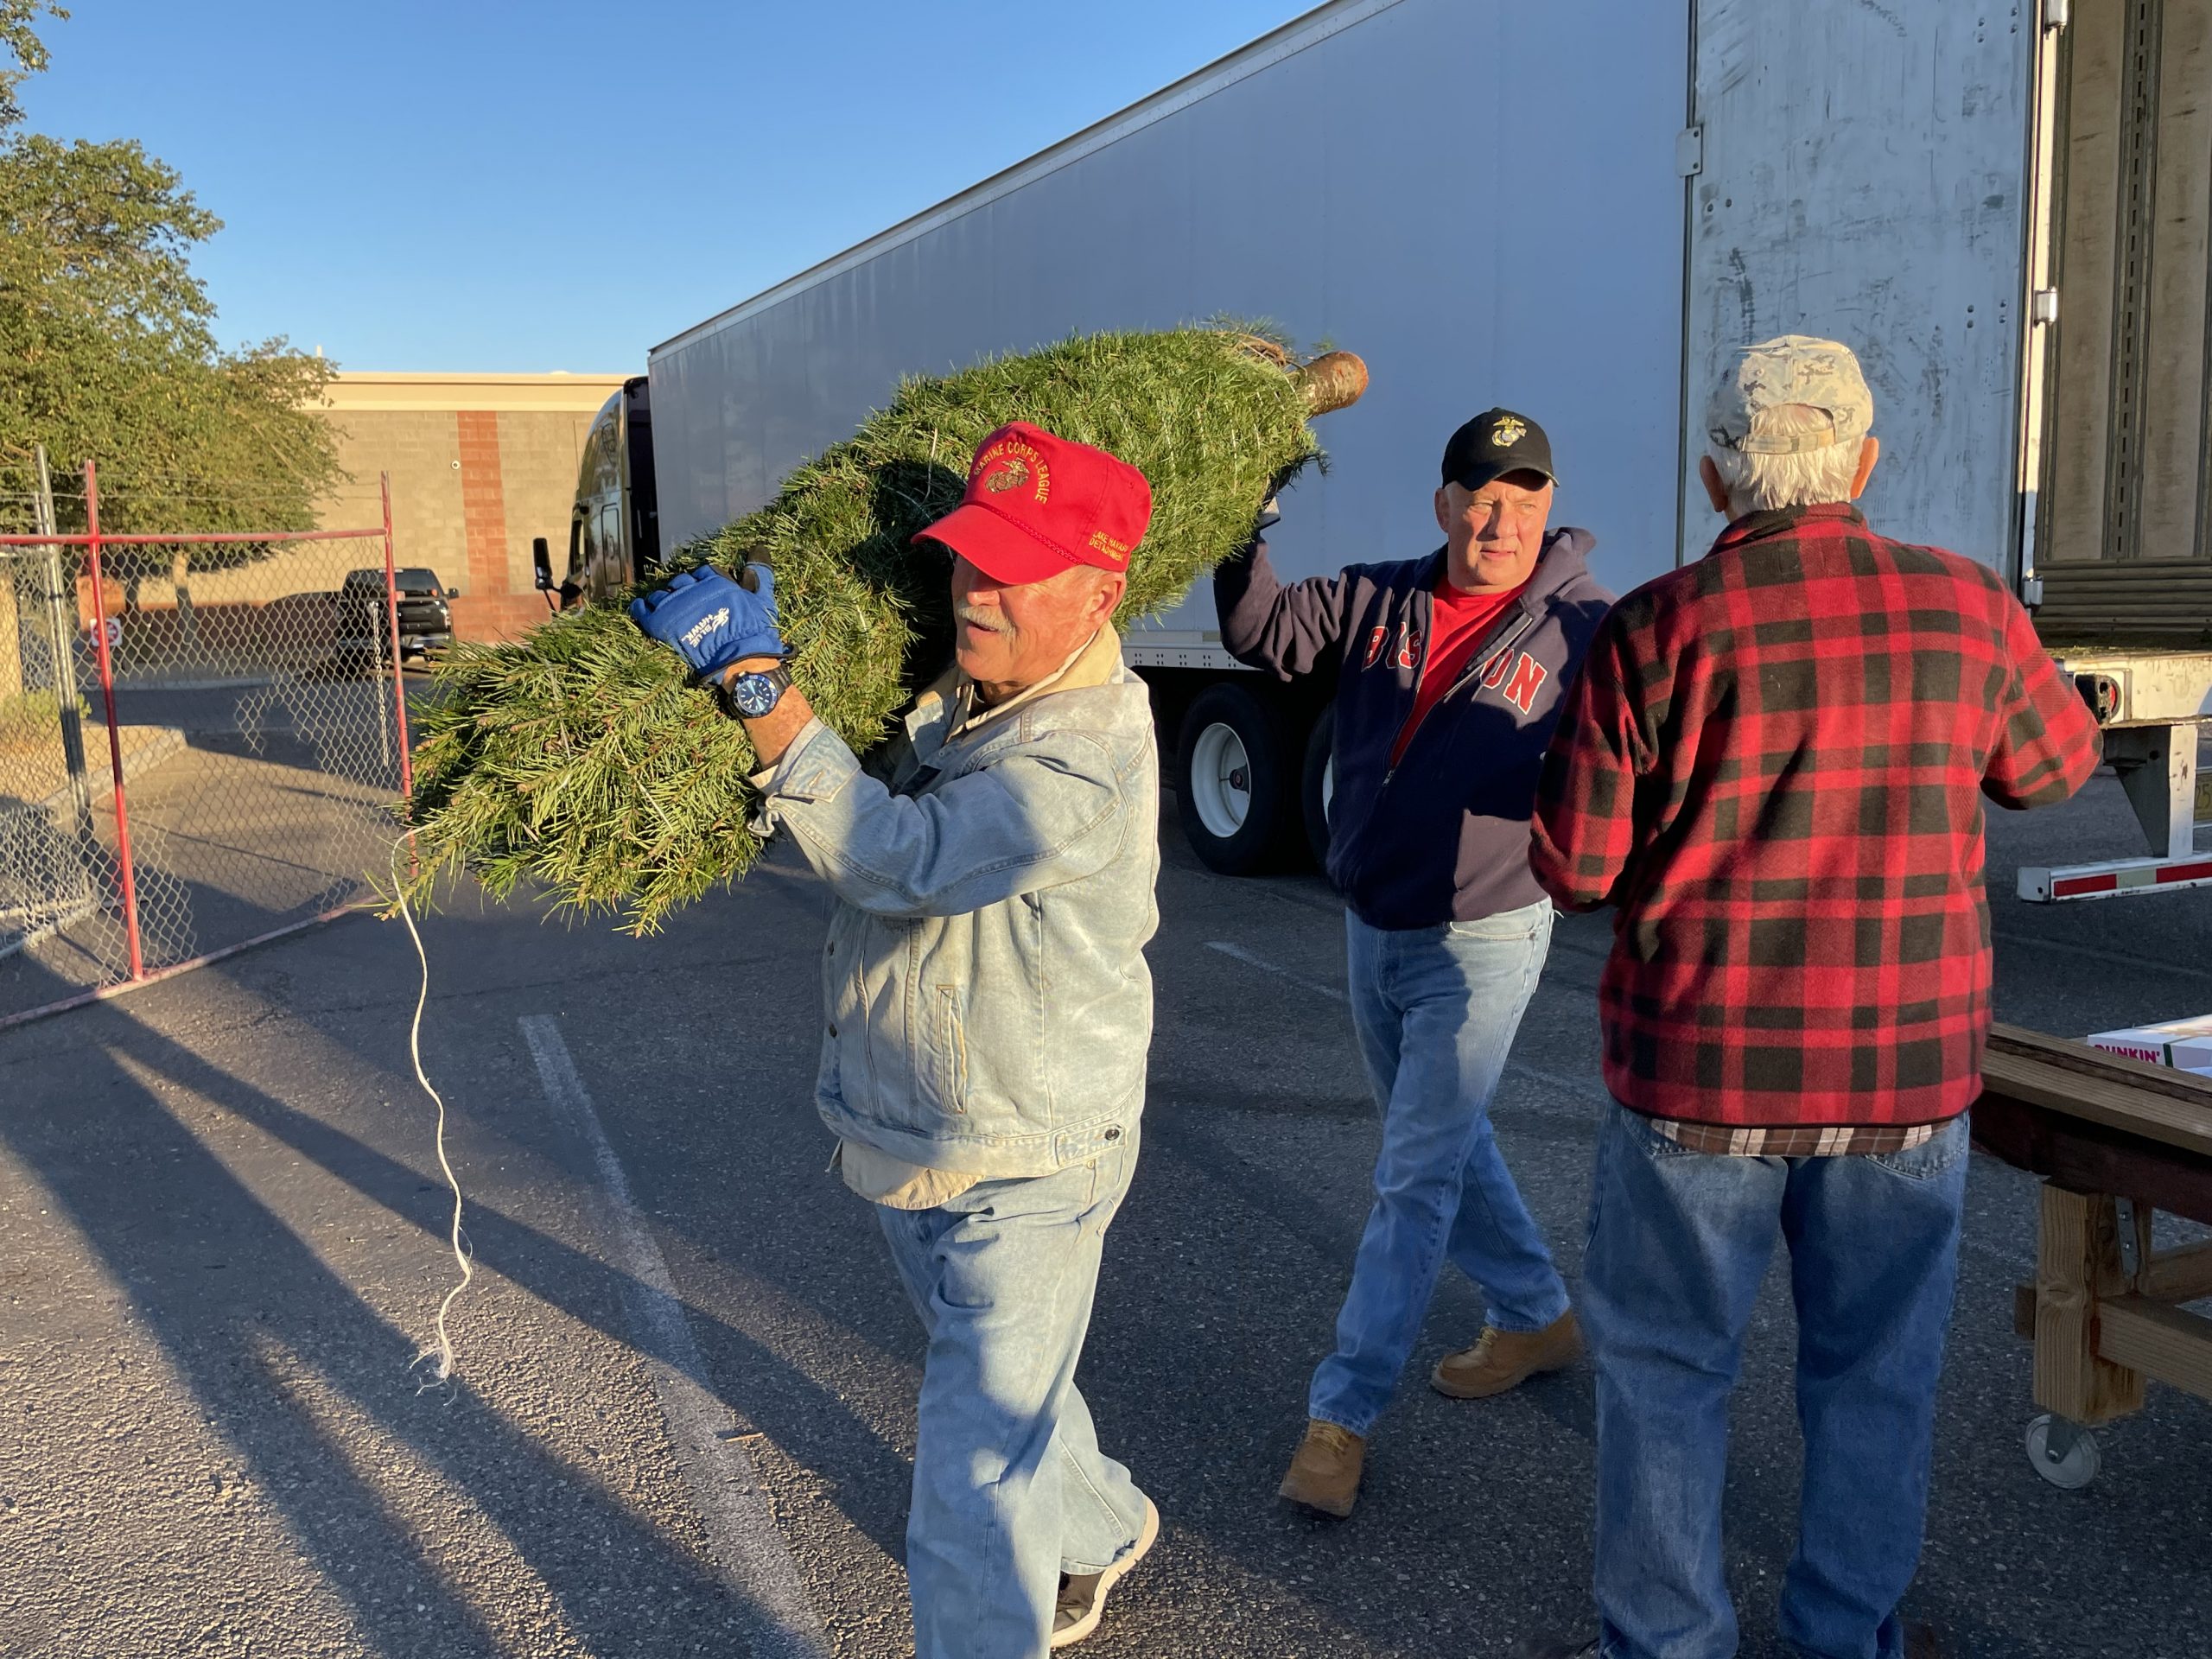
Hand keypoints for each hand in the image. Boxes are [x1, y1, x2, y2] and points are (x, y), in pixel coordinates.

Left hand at [628, 564, 783, 678]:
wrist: (740, 657)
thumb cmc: (754, 631)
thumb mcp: (762, 599)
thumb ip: (760, 573)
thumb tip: (759, 548)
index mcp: (715, 581)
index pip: (703, 572)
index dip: (703, 581)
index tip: (704, 589)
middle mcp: (692, 589)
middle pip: (680, 581)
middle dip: (683, 589)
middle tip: (686, 601)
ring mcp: (675, 605)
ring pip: (661, 595)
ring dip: (662, 599)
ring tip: (665, 607)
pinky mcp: (661, 623)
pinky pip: (643, 610)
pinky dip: (640, 607)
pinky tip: (640, 608)